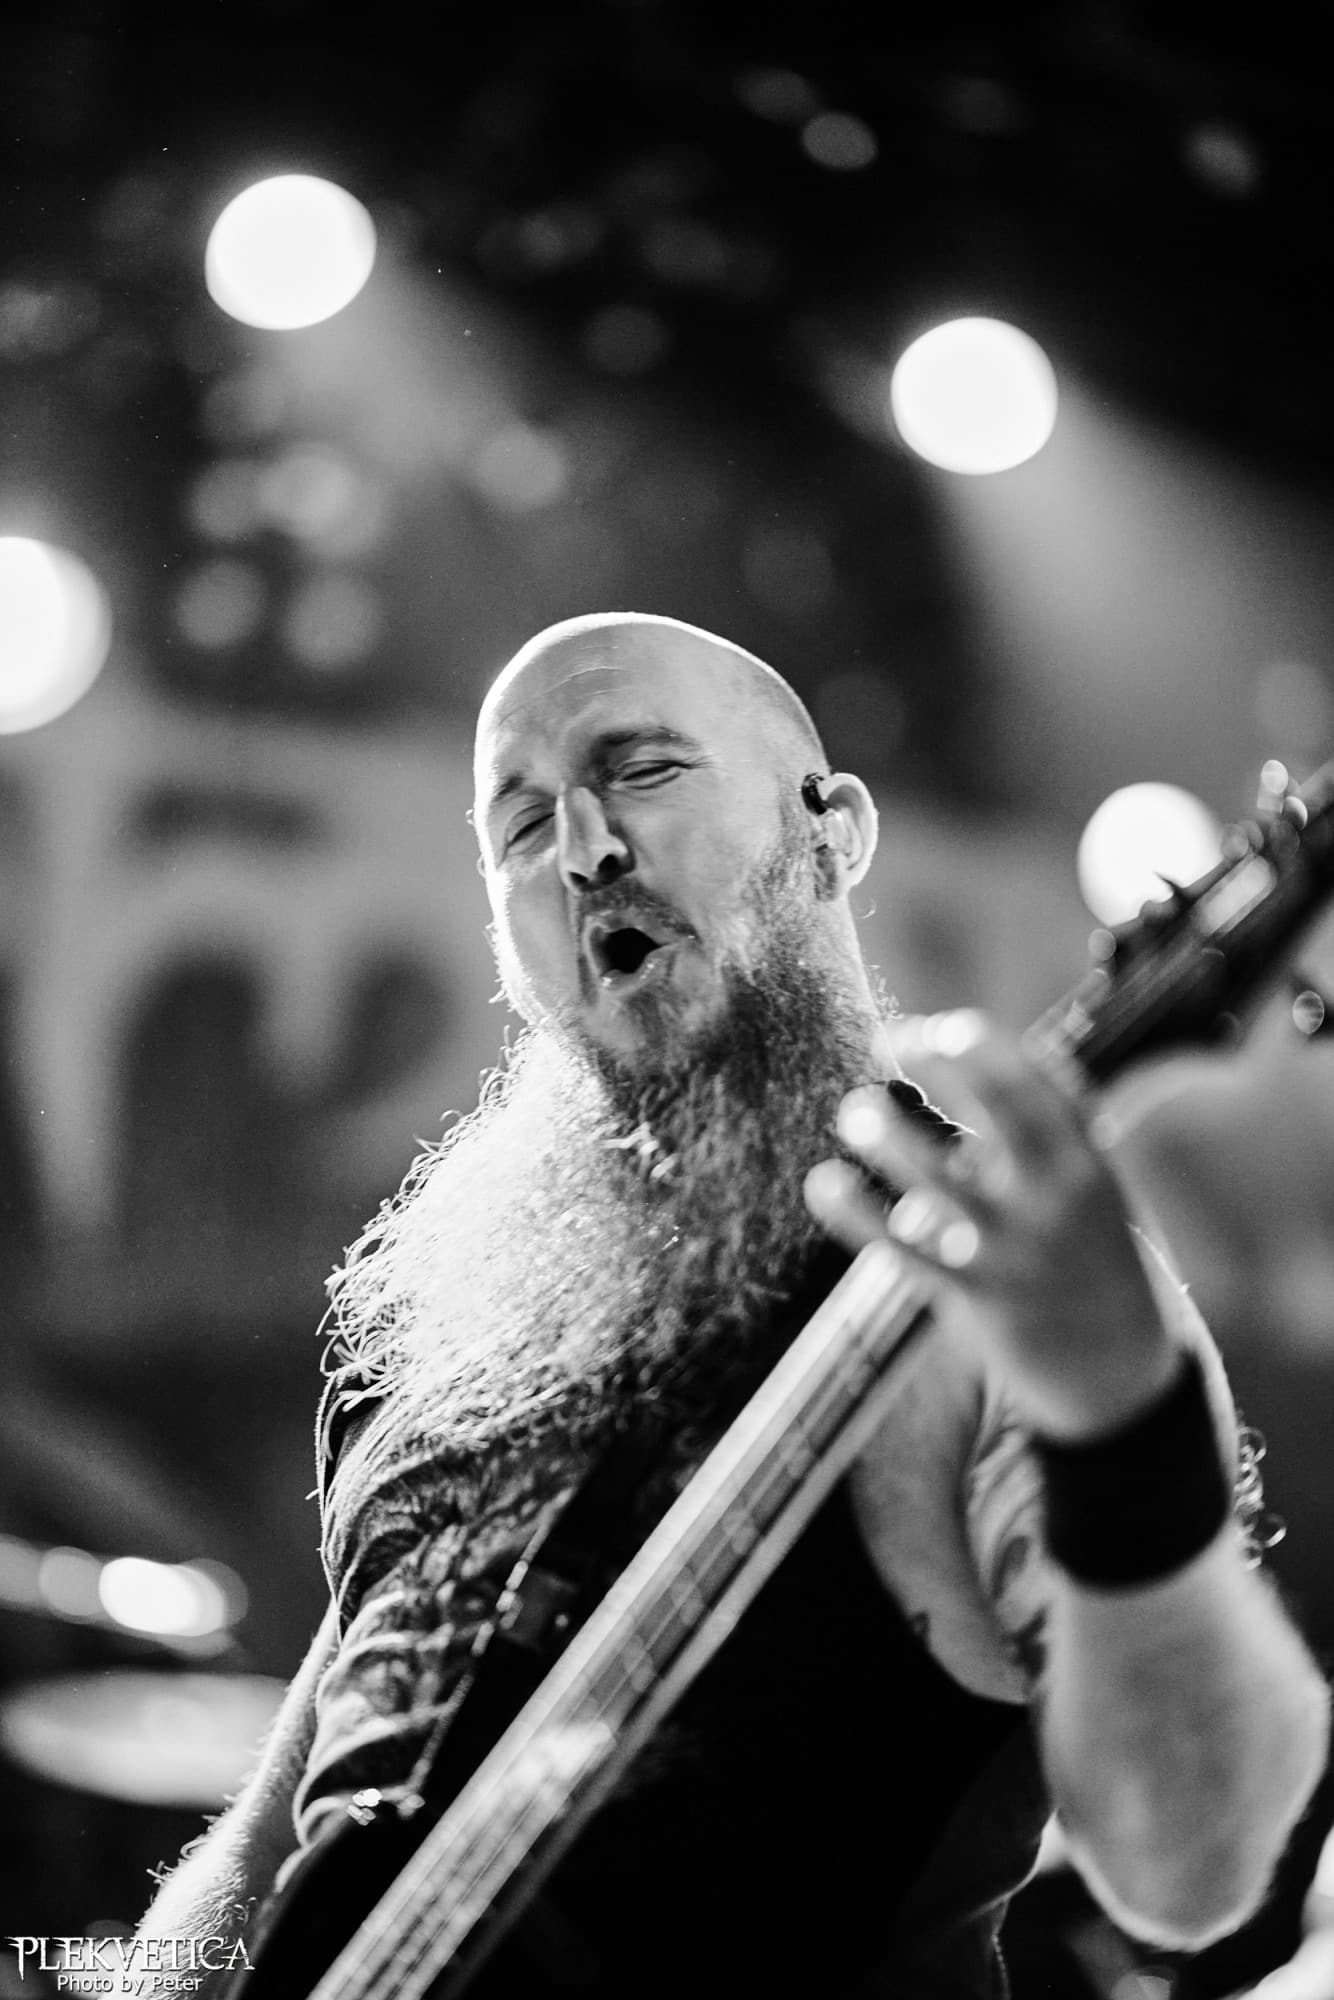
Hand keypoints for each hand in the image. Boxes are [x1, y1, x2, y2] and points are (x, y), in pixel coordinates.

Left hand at [804, 1010, 1182, 1440]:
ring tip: (853, 1110)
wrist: (1119, 1371)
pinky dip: (859, 1216)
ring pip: (946, 1184)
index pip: (1044, 1087)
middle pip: (1009, 1117)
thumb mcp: (1078, 1190)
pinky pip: (910, 1251)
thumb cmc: (1084, 1256)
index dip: (989, 1050)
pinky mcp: (981, 1297)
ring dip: (895, 1141)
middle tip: (897, 1038)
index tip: (941, 1025)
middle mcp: (1060, 1198)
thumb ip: (1019, 1139)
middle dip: (956, 1069)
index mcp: (1089, 1162)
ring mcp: (1021, 1249)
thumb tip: (943, 1075)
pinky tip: (821, 1183)